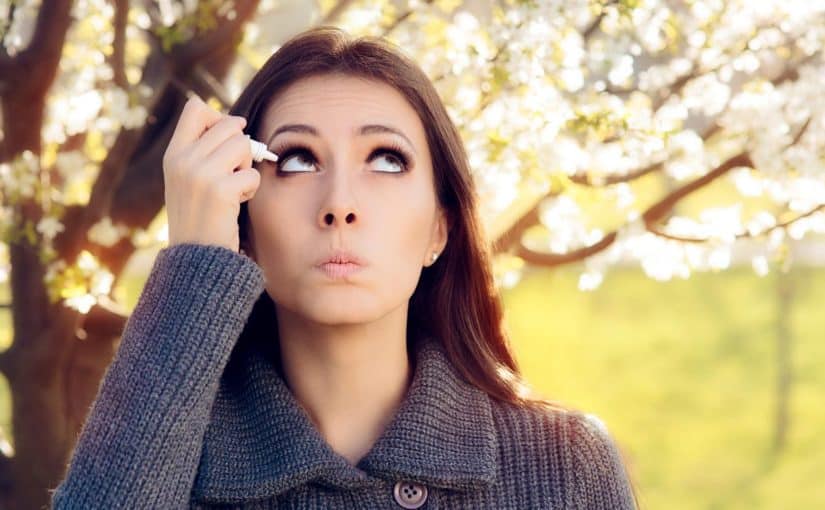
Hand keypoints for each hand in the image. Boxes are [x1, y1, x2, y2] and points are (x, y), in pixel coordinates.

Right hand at [162, 94, 259, 252]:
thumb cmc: (199, 216)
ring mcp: (200, 174)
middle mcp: (184, 160)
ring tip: (234, 186)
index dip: (219, 118)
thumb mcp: (187, 179)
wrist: (194, 256)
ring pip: (244, 145)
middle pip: (229, 125)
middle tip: (234, 170)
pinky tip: (236, 203)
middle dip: (241, 146)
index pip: (195, 108)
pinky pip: (253, 174)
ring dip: (247, 166)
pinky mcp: (220, 190)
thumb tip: (239, 123)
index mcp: (173, 154)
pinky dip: (251, 189)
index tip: (226, 139)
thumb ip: (203, 151)